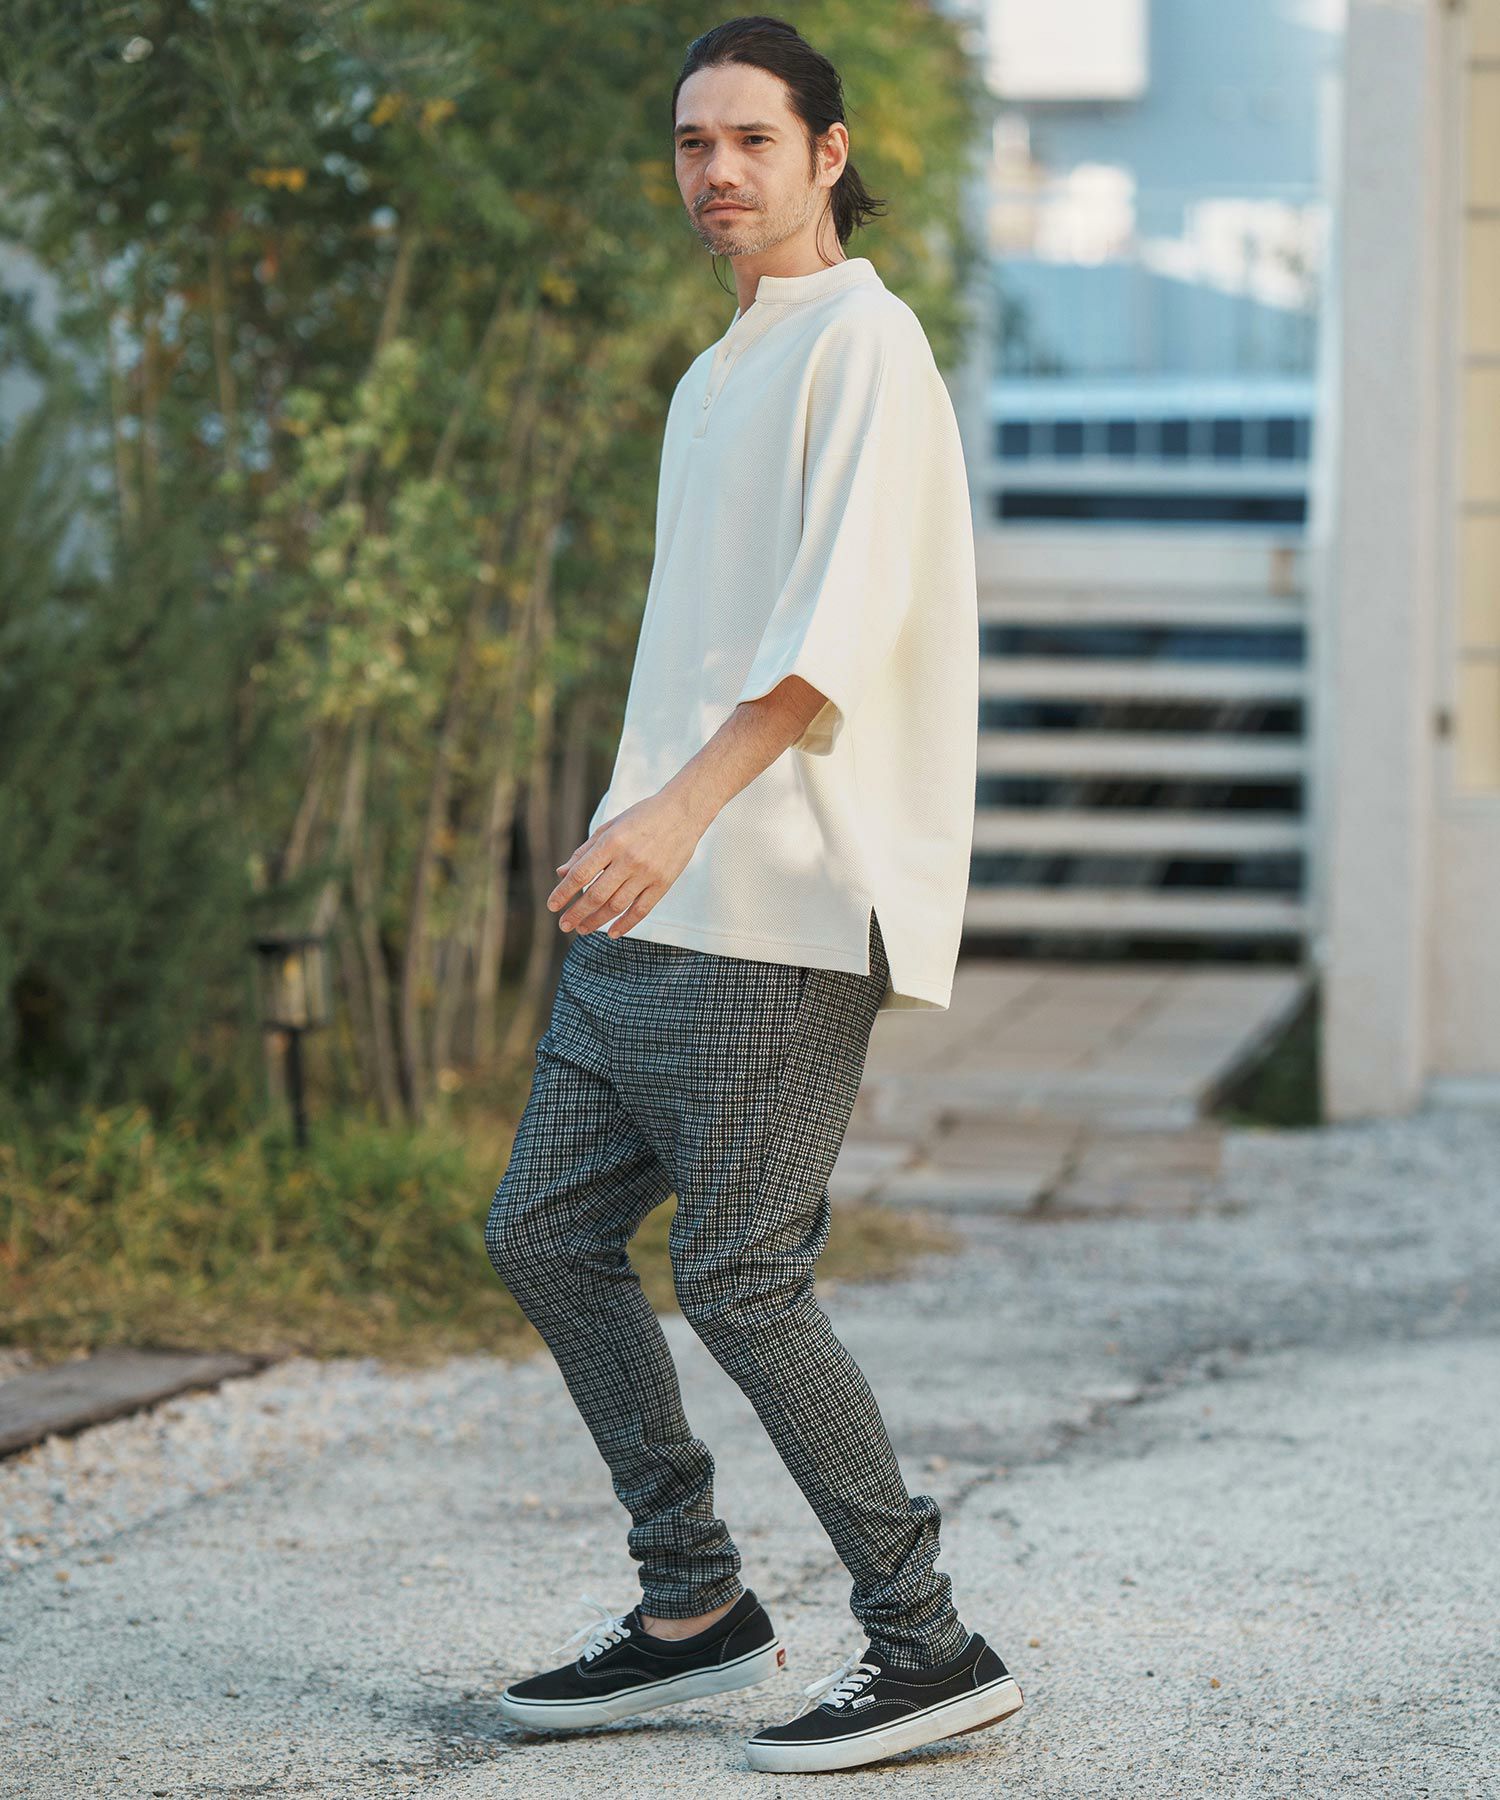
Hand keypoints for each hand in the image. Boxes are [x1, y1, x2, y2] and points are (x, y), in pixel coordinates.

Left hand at [547, 789, 705, 936]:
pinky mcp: (662, 883)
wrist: (683, 812)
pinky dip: (626, 924)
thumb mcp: (610, 826)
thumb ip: (586, 850)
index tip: (552, 906)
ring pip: (616, 905)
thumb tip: (562, 873)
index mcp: (611, 842)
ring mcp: (647, 873)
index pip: (580, 874)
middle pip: (596, 894)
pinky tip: (612, 933)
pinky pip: (641, 910)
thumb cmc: (642, 816)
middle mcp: (628, 859)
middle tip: (564, 925)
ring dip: (596, 921)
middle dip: (577, 913)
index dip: (564, 893)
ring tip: (582, 930)